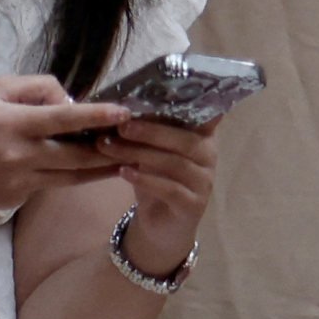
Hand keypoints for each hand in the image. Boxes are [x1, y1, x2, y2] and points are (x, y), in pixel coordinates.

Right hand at [0, 74, 128, 215]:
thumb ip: (32, 89)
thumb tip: (68, 101)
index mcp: (11, 124)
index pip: (63, 119)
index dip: (97, 117)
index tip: (125, 113)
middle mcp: (19, 156)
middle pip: (78, 156)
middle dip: (111, 149)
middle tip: (136, 140)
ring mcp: (19, 183)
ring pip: (72, 178)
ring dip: (100, 168)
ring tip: (122, 158)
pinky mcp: (15, 201)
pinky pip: (48, 186)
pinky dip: (62, 175)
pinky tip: (70, 166)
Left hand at [94, 113, 217, 248]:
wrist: (159, 223)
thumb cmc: (154, 177)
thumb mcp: (148, 150)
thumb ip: (144, 130)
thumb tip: (117, 105)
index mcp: (202, 136)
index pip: (203, 114)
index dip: (187, 104)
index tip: (157, 95)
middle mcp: (208, 156)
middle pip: (184, 139)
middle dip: (150, 131)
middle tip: (120, 126)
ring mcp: (203, 182)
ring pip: (174, 164)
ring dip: (140, 154)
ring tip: (110, 147)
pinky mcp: (193, 205)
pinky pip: (171, 189)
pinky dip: (145, 179)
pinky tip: (123, 172)